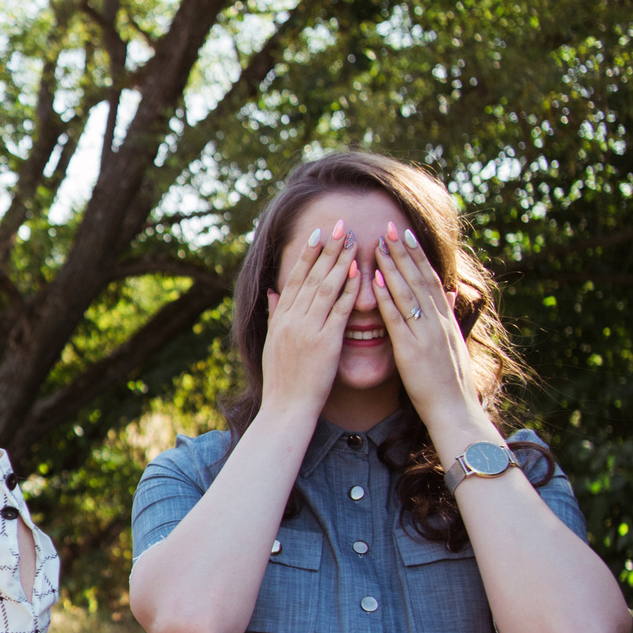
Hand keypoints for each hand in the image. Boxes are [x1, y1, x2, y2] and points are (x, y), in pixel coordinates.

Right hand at [259, 221, 361, 420]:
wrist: (286, 407)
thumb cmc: (283, 380)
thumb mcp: (272, 342)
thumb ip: (275, 315)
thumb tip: (272, 292)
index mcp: (282, 318)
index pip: (296, 278)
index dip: (308, 254)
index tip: (319, 233)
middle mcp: (293, 319)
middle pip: (312, 276)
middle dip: (327, 249)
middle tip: (340, 224)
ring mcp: (308, 329)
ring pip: (326, 287)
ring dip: (340, 261)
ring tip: (353, 239)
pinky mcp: (326, 342)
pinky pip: (339, 310)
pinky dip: (349, 289)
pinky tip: (359, 271)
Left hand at [368, 224, 493, 449]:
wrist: (454, 408)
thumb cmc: (449, 381)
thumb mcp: (451, 342)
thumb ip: (446, 314)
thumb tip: (449, 289)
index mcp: (444, 319)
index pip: (430, 278)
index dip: (418, 255)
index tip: (406, 233)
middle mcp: (437, 320)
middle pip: (420, 278)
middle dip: (404, 251)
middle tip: (390, 226)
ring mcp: (426, 332)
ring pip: (408, 291)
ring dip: (394, 265)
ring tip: (380, 243)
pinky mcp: (412, 348)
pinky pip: (397, 317)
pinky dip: (386, 296)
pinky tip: (375, 279)